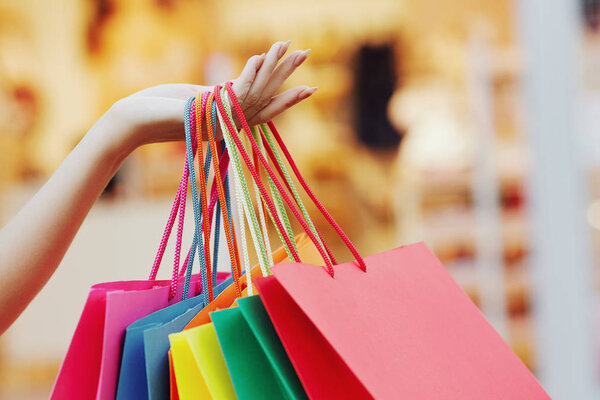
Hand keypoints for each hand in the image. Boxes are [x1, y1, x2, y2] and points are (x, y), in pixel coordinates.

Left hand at [96, 40, 315, 153]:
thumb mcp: (195, 99)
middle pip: (267, 98)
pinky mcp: (206, 112)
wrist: (133, 121)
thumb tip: (230, 87)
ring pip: (256, 93)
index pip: (265, 109)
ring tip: (288, 46)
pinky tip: (258, 55)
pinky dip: (249, 73)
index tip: (308, 87)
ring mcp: (219, 121)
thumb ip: (217, 95)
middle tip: (307, 53)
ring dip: (273, 67)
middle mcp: (229, 125)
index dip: (286, 98)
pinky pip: (236, 92)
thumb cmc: (157, 110)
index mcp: (229, 122)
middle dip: (287, 74)